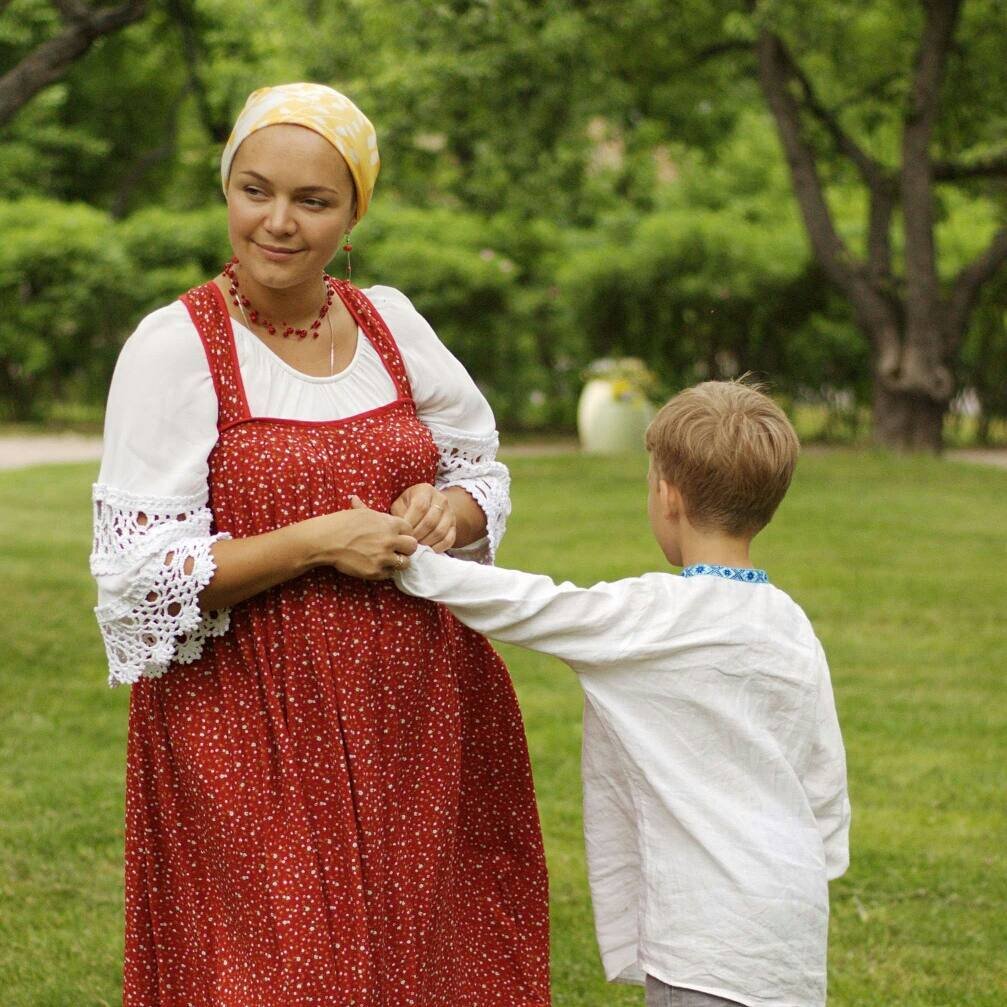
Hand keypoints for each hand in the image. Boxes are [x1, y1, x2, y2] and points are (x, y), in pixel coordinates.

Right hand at [300, 499, 416, 579]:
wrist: (326, 541)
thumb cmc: (340, 524)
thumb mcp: (358, 513)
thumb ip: (367, 509)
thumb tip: (356, 499)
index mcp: (389, 523)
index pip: (410, 529)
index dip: (404, 534)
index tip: (398, 537)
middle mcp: (389, 540)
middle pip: (413, 546)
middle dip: (406, 548)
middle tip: (397, 549)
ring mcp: (383, 557)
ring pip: (405, 563)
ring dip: (398, 561)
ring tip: (388, 559)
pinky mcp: (376, 571)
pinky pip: (390, 574)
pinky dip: (385, 571)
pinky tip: (376, 564)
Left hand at [390, 483, 456, 552]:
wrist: (430, 505)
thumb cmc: (409, 505)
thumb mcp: (401, 503)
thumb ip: (398, 514)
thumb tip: (398, 530)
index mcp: (425, 490)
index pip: (420, 507)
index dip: (411, 523)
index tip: (402, 533)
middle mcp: (441, 499)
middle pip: (430, 521)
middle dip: (417, 535)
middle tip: (408, 543)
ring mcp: (450, 513)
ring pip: (439, 532)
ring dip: (426, 543)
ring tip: (416, 547)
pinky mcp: (454, 526)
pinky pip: (448, 540)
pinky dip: (437, 548)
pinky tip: (427, 550)